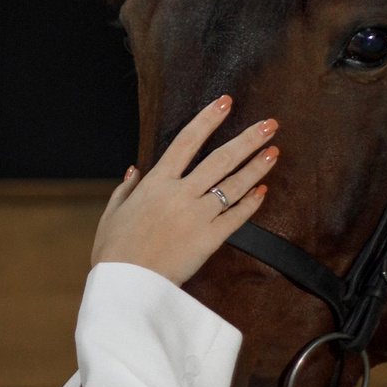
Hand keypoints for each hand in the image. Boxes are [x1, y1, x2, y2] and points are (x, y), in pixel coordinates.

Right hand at [90, 96, 279, 285]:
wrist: (126, 284)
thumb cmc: (114, 251)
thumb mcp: (112, 214)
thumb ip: (126, 189)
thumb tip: (134, 170)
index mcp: (155, 183)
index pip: (187, 141)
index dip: (208, 119)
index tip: (225, 102)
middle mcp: (180, 193)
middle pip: (221, 158)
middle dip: (248, 138)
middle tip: (269, 124)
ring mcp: (197, 216)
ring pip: (234, 184)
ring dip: (257, 166)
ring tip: (274, 151)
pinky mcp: (209, 240)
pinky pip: (236, 217)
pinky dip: (251, 203)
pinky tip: (263, 191)